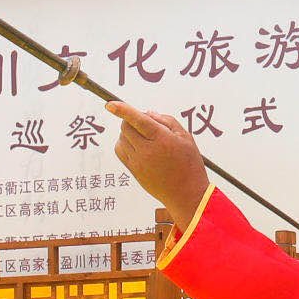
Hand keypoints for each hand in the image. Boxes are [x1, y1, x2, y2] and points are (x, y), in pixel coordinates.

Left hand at [107, 101, 212, 225]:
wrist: (186, 193)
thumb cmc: (189, 163)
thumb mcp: (186, 137)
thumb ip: (167, 120)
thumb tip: (147, 113)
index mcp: (162, 139)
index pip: (138, 120)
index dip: (123, 110)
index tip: (109, 104)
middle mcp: (147, 150)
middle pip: (126, 127)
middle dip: (131, 120)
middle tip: (145, 125)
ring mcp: (138, 162)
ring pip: (121, 138)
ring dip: (128, 132)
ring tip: (145, 138)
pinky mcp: (133, 170)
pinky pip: (119, 150)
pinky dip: (123, 143)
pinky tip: (136, 145)